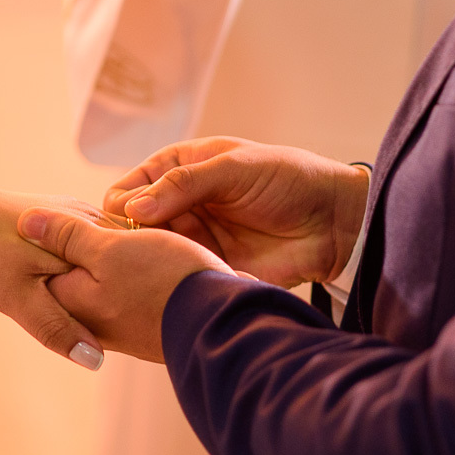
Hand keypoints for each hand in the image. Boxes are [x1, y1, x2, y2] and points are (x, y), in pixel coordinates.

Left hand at [0, 184, 124, 370]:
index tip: (133, 326)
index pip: (133, 267)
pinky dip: (87, 271)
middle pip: (121, 263)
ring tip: (105, 311)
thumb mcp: (14, 296)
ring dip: (106, 281)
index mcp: (86, 229)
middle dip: (123, 292)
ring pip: (102, 257)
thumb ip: (56, 327)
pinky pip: (85, 250)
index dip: (136, 301)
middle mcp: (85, 215)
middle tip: (120, 324)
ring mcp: (72, 214)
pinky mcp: (56, 218)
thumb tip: (95, 361)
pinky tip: (78, 291)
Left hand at [18, 208, 235, 362]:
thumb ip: (66, 236)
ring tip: (136, 234)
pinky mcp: (151, 323)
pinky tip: (158, 256)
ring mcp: (123, 327)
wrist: (225, 322)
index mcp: (72, 302)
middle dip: (84, 244)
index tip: (68, 212)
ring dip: (117, 257)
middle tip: (104, 221)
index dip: (55, 231)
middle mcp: (92, 321)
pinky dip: (140, 271)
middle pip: (75, 272)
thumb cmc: (164, 281)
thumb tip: (25, 223)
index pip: (43, 262)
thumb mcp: (109, 248)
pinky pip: (134, 290)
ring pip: (107, 280)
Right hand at [104, 137, 368, 287]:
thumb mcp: (234, 168)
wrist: (334, 221)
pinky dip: (171, 281)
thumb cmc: (288, 179)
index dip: (120, 206)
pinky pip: (178, 277)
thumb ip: (183, 185)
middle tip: (132, 254)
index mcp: (177, 169)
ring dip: (148, 263)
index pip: (128, 189)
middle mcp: (178, 205)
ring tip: (152, 271)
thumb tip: (131, 210)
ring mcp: (191, 238)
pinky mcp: (207, 268)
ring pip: (150, 255)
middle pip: (131, 227)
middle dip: (127, 241)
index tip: (124, 223)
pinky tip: (171, 285)